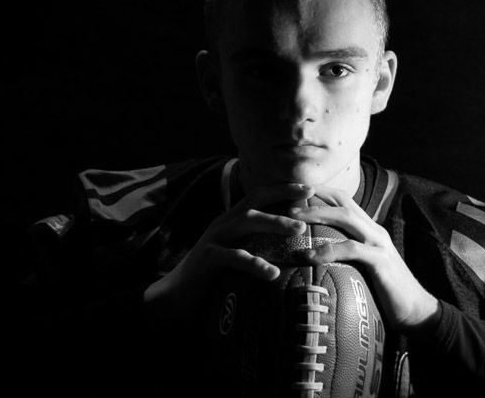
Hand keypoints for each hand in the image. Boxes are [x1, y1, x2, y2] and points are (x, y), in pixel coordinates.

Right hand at [144, 183, 314, 313]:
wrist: (174, 296)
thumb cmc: (211, 276)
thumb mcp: (234, 254)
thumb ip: (254, 245)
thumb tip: (289, 249)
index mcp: (231, 221)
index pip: (258, 196)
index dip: (282, 189)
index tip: (309, 188)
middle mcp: (223, 224)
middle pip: (254, 202)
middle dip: (282, 195)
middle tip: (309, 195)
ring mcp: (214, 239)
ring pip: (246, 222)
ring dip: (274, 222)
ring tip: (299, 229)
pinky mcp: (207, 259)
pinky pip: (234, 257)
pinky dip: (255, 263)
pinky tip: (273, 273)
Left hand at [291, 186, 439, 331]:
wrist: (416, 312)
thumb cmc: (384, 292)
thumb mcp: (363, 266)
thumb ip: (345, 255)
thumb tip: (315, 256)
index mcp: (369, 229)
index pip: (343, 200)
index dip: (320, 192)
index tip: (295, 192)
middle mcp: (374, 231)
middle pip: (343, 202)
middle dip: (314, 198)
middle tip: (287, 202)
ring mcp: (379, 244)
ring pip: (346, 218)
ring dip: (317, 215)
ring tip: (293, 219)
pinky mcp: (381, 261)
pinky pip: (352, 250)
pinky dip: (328, 250)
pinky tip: (309, 257)